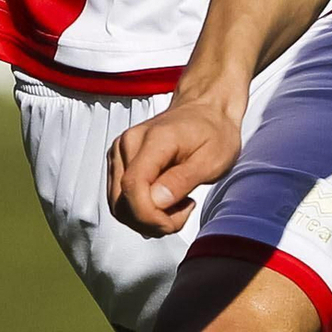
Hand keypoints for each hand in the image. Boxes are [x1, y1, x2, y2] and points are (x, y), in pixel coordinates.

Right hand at [108, 96, 244, 237]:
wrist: (205, 110)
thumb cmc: (213, 132)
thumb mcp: (212, 159)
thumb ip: (182, 180)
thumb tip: (157, 202)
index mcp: (153, 140)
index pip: (132, 187)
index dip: (149, 216)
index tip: (173, 222)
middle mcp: (128, 144)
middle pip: (121, 201)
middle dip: (150, 220)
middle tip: (182, 213)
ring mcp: (120, 152)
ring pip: (118, 204)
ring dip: (146, 217)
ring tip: (177, 205)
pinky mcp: (120, 161)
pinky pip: (121, 197)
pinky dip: (141, 208)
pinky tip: (164, 200)